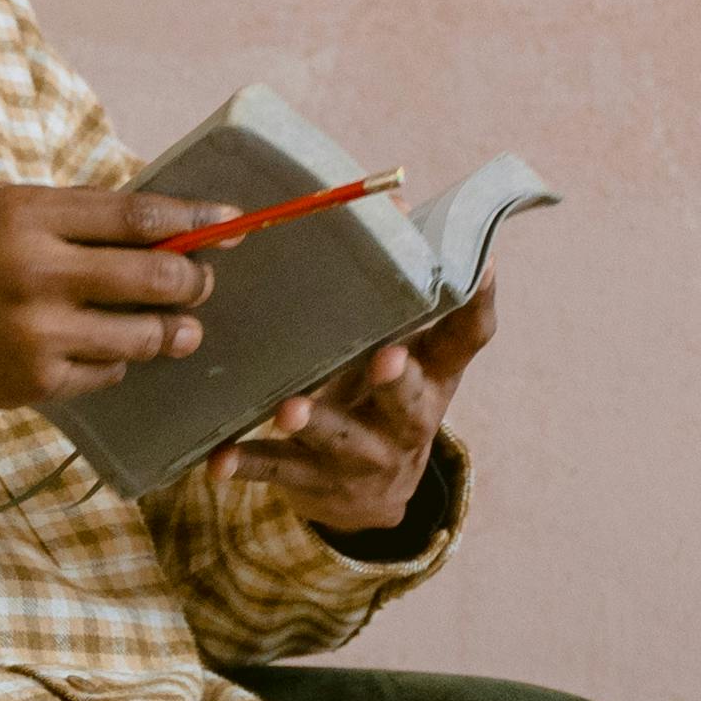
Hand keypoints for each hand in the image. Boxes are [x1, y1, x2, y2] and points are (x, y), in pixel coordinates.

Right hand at [0, 182, 224, 410]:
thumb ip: (65, 214)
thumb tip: (149, 219)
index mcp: (28, 213)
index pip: (139, 215)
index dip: (195, 221)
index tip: (231, 223)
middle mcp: (38, 269)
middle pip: (158, 276)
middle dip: (194, 282)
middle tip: (202, 284)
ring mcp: (38, 331)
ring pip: (142, 335)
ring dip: (168, 333)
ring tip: (176, 330)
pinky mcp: (32, 381)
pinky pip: (105, 375)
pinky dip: (114, 366)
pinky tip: (103, 355)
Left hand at [211, 279, 496, 533]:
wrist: (373, 498)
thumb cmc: (384, 396)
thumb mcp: (405, 349)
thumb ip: (399, 287)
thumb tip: (395, 202)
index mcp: (433, 377)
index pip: (467, 339)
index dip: (476, 305)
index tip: (481, 266)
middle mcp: (406, 420)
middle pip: (409, 402)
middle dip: (397, 382)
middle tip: (385, 360)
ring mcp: (361, 456)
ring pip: (339, 439)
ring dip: (316, 424)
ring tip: (290, 411)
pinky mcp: (314, 481)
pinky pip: (278, 472)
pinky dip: (247, 465)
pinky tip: (218, 460)